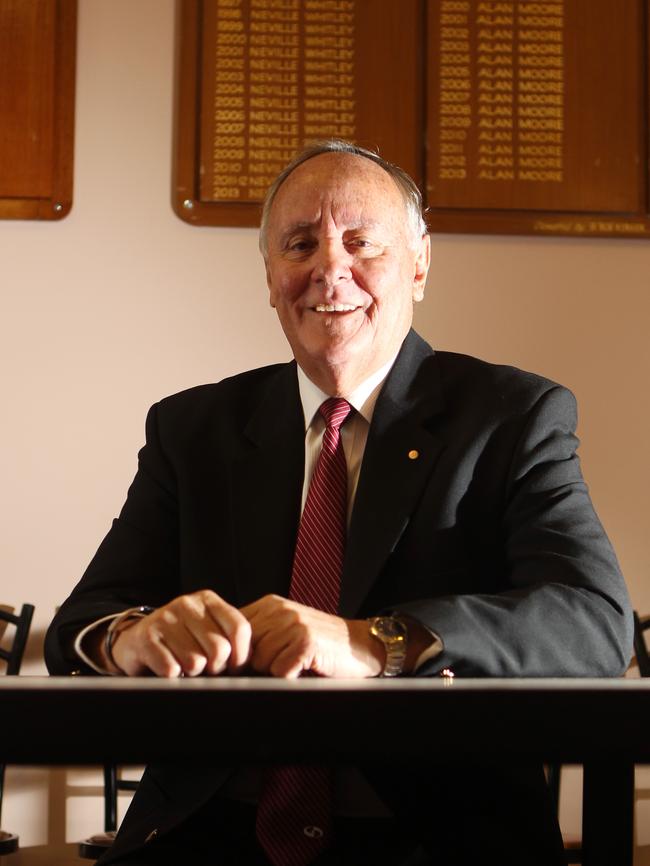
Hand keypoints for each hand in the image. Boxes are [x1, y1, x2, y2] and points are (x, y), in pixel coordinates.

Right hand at [110, 590, 251, 676]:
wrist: (135, 642)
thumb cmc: (180, 640)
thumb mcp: (206, 631)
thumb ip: (230, 639)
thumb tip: (249, 662)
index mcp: (208, 600)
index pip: (239, 628)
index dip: (241, 655)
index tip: (233, 667)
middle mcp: (187, 604)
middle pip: (219, 649)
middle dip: (215, 669)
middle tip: (205, 669)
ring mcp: (164, 618)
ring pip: (195, 662)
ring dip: (191, 674)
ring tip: (183, 665)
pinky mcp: (145, 638)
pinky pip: (171, 670)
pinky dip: (172, 677)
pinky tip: (167, 667)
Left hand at [241, 594, 383, 678]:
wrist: (361, 644)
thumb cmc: (323, 644)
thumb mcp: (286, 629)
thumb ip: (259, 634)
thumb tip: (223, 657)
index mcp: (270, 605)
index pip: (233, 630)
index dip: (236, 654)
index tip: (246, 665)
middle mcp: (279, 610)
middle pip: (244, 650)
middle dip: (256, 665)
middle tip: (281, 665)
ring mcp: (293, 624)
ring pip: (260, 662)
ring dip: (276, 672)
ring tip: (296, 664)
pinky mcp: (306, 642)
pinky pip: (280, 672)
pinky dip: (291, 678)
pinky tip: (306, 668)